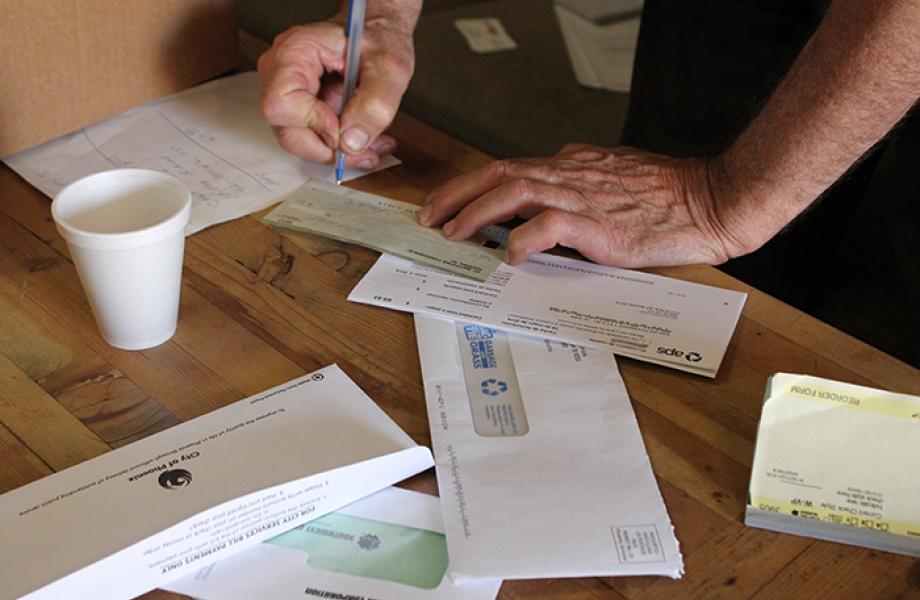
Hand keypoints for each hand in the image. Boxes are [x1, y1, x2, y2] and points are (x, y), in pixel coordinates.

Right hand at [257, 16, 414, 167]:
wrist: (378, 34)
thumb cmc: (379, 39)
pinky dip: (341, 145)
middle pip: (287, 131)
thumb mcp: (389, 69)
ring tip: (374, 144)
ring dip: (340, 150)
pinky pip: (312, 137)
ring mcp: (288, 91)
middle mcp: (282, 72)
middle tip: (366, 151)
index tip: (343, 126)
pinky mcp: (300, 106)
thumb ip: (374, 105)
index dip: (312, 123)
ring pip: (301, 140)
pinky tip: (365, 138)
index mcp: (295, 52)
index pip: (280, 104)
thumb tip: (352, 143)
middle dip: (330, 148)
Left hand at [418, 144, 752, 267]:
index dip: (472, 185)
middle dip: (457, 193)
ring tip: (454, 233)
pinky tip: (509, 255)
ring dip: (476, 213)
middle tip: (430, 216)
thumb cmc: (669, 194)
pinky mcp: (599, 223)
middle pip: (499, 173)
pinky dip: (522, 238)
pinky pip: (548, 225)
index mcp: (573, 165)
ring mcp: (583, 196)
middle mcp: (570, 174)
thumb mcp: (615, 175)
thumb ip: (580, 179)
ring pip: (513, 192)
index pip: (510, 167)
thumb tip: (550, 188)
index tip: (447, 203)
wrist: (710, 201)